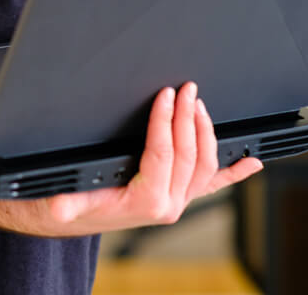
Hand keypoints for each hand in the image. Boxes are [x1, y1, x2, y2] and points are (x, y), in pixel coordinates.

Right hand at [37, 82, 261, 234]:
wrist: (66, 218)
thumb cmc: (63, 202)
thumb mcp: (56, 201)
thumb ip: (62, 204)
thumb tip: (60, 205)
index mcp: (144, 202)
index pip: (162, 154)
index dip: (165, 122)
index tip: (165, 95)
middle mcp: (167, 205)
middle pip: (188, 155)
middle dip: (188, 119)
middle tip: (186, 89)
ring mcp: (176, 200)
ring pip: (204, 165)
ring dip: (206, 132)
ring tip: (199, 103)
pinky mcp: (178, 196)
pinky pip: (212, 184)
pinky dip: (234, 172)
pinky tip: (251, 161)